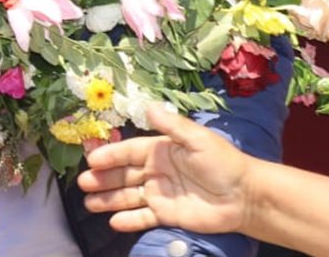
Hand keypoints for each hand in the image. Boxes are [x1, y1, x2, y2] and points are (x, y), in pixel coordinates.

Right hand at [79, 105, 250, 234]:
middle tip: (83, 183)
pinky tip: (113, 222)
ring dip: (109, 199)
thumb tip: (148, 106)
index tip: (91, 160)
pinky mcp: (168, 215)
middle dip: (103, 178)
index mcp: (161, 150)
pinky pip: (143, 217)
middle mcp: (157, 171)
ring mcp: (161, 194)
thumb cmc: (222, 163)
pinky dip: (129, 220)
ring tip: (89, 203)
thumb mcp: (197, 140)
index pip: (129, 152)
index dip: (110, 155)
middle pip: (124, 174)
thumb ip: (171, 126)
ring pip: (129, 196)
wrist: (245, 196)